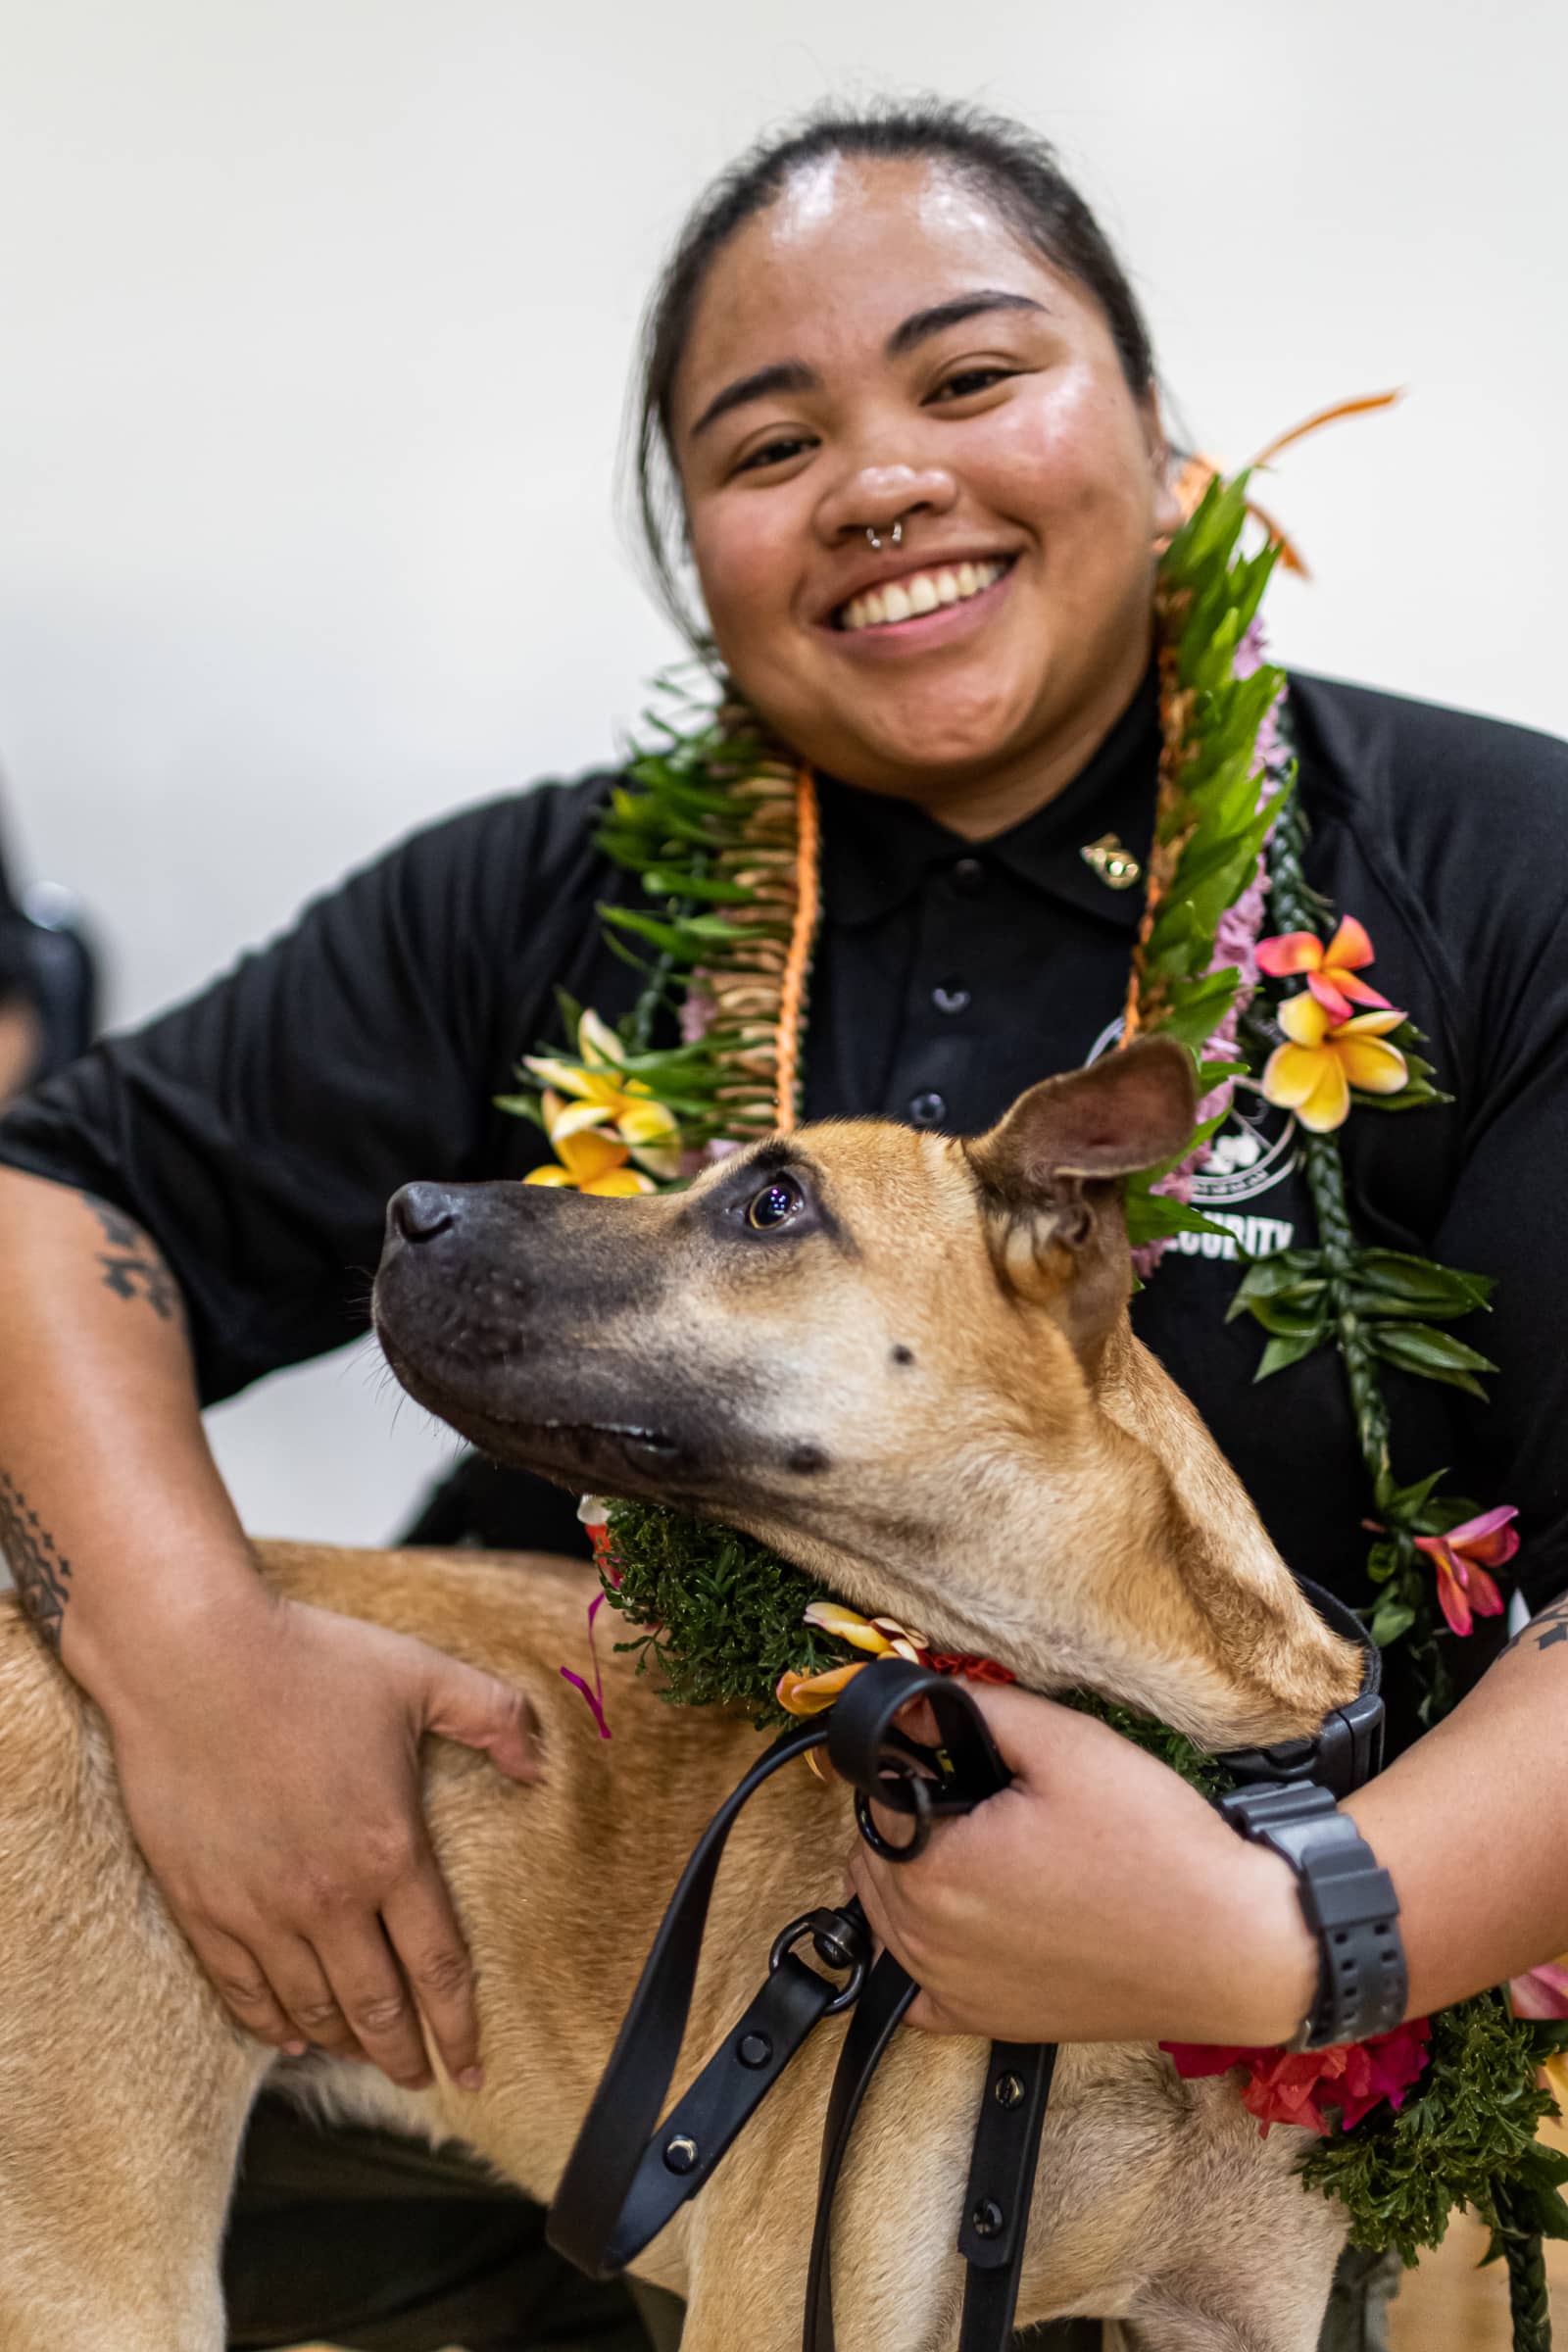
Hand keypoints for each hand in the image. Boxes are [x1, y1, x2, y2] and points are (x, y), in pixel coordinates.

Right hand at [101, 1586, 539, 2087]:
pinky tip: (288, 2034)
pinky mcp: (200, 1904)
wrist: (188, 1657)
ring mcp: (257, 1907)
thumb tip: (539, 1761)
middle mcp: (327, 1896)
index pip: (438, 1967)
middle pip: (377, 2007)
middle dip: (406, 2054)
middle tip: (423, 2080)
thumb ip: (494, 1718)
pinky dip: (269, 2021)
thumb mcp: (420, 1674)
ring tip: (365, 2057)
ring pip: (309, 2008)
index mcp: (389, 1850)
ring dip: (343, 2043)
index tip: (473, 2067)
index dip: (462, 2025)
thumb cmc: (307, 1660)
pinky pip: (240, 1988)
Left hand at [848, 1684, 1314, 2045]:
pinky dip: (927, 1952)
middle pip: (874, 1858)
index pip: (877, 1800)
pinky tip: (977, 1921)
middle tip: (987, 1806)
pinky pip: (916, 1986)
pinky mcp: (984, 2023)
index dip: (913, 1768)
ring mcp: (953, 1992)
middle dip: (912, 1822)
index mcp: (935, 1869)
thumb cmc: (1156, 1846)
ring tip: (991, 1853)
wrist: (1230, 1945)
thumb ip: (976, 1712)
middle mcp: (927, 1942)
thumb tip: (908, 1702)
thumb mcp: (1068, 1746)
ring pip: (887, 1918)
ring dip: (915, 1879)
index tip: (963, 1764)